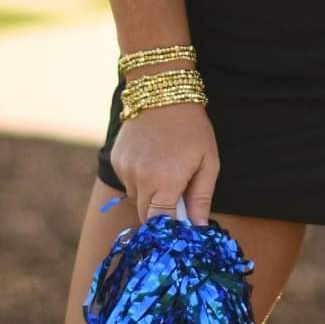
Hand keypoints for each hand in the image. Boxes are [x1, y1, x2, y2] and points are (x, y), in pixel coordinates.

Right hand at [109, 100, 219, 226]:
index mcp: (165, 181)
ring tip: (165, 171)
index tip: (181, 228)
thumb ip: (201, 198)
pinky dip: (139, 179)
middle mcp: (140, 178)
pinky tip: (151, 159)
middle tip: (178, 196)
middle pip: (145, 216)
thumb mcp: (208, 162)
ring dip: (149, 196)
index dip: (170, 230)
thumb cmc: (193, 129)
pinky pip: (127, 182)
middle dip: (161, 215)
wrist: (163, 93)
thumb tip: (197, 228)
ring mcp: (125, 168)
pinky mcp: (116, 159)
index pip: (160, 224)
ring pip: (135, 199)